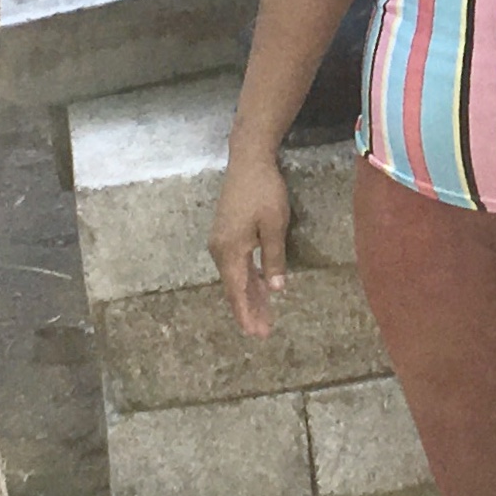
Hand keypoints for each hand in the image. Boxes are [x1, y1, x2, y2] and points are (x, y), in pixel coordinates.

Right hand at [209, 150, 290, 338]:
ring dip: (249, 295)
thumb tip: (276, 289)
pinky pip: (237, 264)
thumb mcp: (275, 226)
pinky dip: (248, 278)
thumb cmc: (264, 192)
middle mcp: (220, 250)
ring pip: (236, 276)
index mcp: (230, 251)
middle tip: (263, 332)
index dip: (247, 313)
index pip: (237, 291)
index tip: (256, 333)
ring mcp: (221, 242)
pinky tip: (259, 287)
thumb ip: (273, 259)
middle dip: (249, 309)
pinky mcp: (226, 234)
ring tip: (263, 316)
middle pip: (235, 287)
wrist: (248, 162)